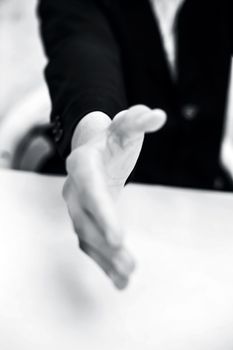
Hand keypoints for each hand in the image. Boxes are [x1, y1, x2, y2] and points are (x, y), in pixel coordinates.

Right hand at [63, 105, 165, 288]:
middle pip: (84, 220)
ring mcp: (76, 206)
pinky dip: (103, 263)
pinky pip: (89, 243)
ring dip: (104, 259)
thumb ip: (138, 121)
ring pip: (84, 236)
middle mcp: (74, 188)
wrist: (92, 149)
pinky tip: (121, 281)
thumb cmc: (111, 139)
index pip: (91, 190)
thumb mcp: (125, 127)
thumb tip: (158, 116)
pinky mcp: (84, 219)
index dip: (102, 213)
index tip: (119, 238)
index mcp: (83, 164)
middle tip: (129, 265)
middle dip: (104, 243)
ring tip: (127, 277)